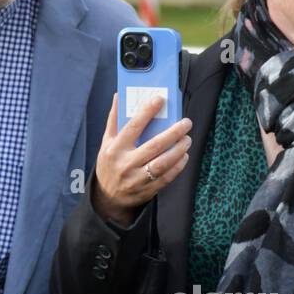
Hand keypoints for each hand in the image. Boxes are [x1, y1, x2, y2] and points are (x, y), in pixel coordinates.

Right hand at [90, 94, 191, 226]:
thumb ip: (114, 119)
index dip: (147, 112)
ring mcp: (137, 179)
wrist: (108, 197)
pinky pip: (166, 178)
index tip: (160, 99)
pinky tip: (184, 156)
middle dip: (173, 133)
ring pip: (163, 163)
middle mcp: (125, 163)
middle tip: (186, 122)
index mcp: (115, 148)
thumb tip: (119, 95)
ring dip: (179, 150)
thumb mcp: (106, 142)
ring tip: (187, 139)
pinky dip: (178, 166)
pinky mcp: (147, 190)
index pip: (133, 127)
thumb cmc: (109, 163)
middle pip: (154, 145)